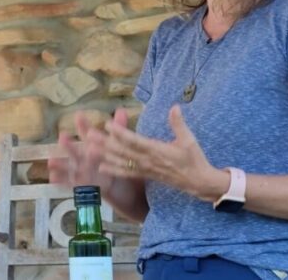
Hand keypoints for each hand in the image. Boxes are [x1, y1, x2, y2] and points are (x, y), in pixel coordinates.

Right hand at [48, 108, 128, 191]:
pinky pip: (69, 184)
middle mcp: (84, 159)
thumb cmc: (117, 166)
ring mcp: (81, 173)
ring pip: (69, 168)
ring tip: (51, 161)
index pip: (87, 135)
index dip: (84, 125)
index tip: (79, 115)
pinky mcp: (81, 187)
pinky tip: (53, 178)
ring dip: (61, 165)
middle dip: (69, 145)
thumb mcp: (119, 147)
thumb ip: (119, 130)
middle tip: (62, 136)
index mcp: (93, 147)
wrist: (123, 190)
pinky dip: (61, 182)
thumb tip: (121, 109)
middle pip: (76, 151)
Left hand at [100, 105, 227, 200]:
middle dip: (105, 142)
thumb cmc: (194, 159)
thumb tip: (175, 106)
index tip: (107, 124)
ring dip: (104, 154)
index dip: (121, 133)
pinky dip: (113, 169)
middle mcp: (148, 160)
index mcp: (157, 150)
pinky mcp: (145, 174)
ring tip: (90, 147)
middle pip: (122, 151)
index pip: (135, 141)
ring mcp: (145, 169)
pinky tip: (101, 166)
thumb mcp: (189, 139)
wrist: (198, 182)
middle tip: (89, 134)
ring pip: (121, 161)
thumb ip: (178, 123)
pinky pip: (126, 172)